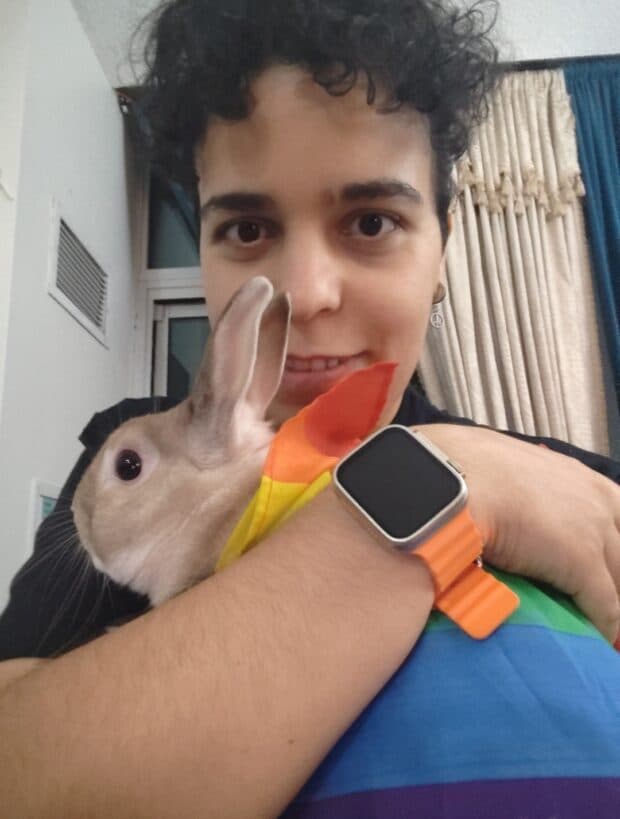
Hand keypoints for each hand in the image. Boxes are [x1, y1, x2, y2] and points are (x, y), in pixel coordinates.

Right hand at [415, 424, 619, 644]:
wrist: (455, 479)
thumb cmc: (463, 469)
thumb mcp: (503, 469)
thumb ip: (518, 488)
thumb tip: (501, 498)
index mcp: (581, 478)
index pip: (619, 516)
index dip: (613, 547)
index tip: (606, 567)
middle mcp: (598, 501)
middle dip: (615, 577)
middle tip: (604, 596)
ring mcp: (595, 532)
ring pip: (619, 580)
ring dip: (611, 602)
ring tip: (601, 630)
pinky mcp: (582, 565)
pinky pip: (606, 607)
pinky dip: (605, 627)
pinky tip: (599, 642)